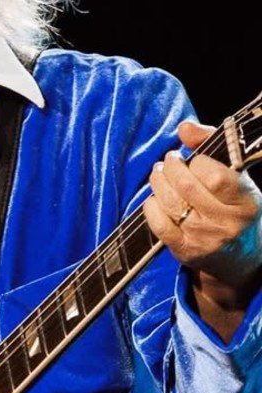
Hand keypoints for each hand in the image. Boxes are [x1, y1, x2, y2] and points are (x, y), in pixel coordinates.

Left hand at [143, 121, 261, 301]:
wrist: (242, 259)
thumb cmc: (237, 209)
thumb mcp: (237, 180)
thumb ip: (213, 149)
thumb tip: (184, 127)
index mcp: (245, 201)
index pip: (215, 176)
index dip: (197, 162)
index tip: (192, 158)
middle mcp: (227, 222)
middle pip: (187, 187)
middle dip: (171, 168)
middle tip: (168, 161)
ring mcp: (205, 238)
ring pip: (170, 203)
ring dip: (158, 183)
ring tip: (159, 174)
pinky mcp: (185, 251)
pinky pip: (158, 225)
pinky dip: (151, 207)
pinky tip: (154, 199)